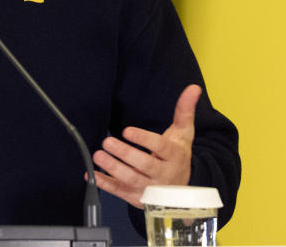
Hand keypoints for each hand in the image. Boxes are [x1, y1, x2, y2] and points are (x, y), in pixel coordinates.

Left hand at [90, 84, 200, 207]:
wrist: (180, 191)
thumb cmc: (177, 156)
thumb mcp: (183, 134)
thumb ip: (184, 111)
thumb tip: (193, 88)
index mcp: (175, 157)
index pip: (160, 148)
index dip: (144, 139)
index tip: (126, 130)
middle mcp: (164, 175)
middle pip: (144, 165)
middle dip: (125, 154)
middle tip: (107, 141)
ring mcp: (150, 189)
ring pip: (131, 180)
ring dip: (113, 168)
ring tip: (98, 155)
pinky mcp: (136, 198)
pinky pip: (120, 192)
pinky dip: (105, 184)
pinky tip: (92, 174)